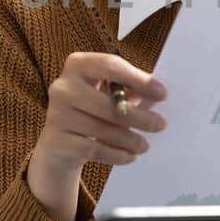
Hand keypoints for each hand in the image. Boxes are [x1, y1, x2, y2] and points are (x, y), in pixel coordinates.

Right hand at [27, 52, 165, 220]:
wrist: (59, 142)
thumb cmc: (91, 110)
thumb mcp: (106, 93)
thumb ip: (128, 89)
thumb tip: (156, 94)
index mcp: (77, 64)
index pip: (111, 66)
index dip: (139, 80)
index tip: (162, 94)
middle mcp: (62, 87)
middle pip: (109, 103)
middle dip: (140, 117)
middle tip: (160, 125)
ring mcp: (57, 115)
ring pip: (103, 130)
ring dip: (131, 140)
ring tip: (144, 145)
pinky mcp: (58, 141)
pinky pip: (95, 149)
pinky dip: (117, 154)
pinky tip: (130, 156)